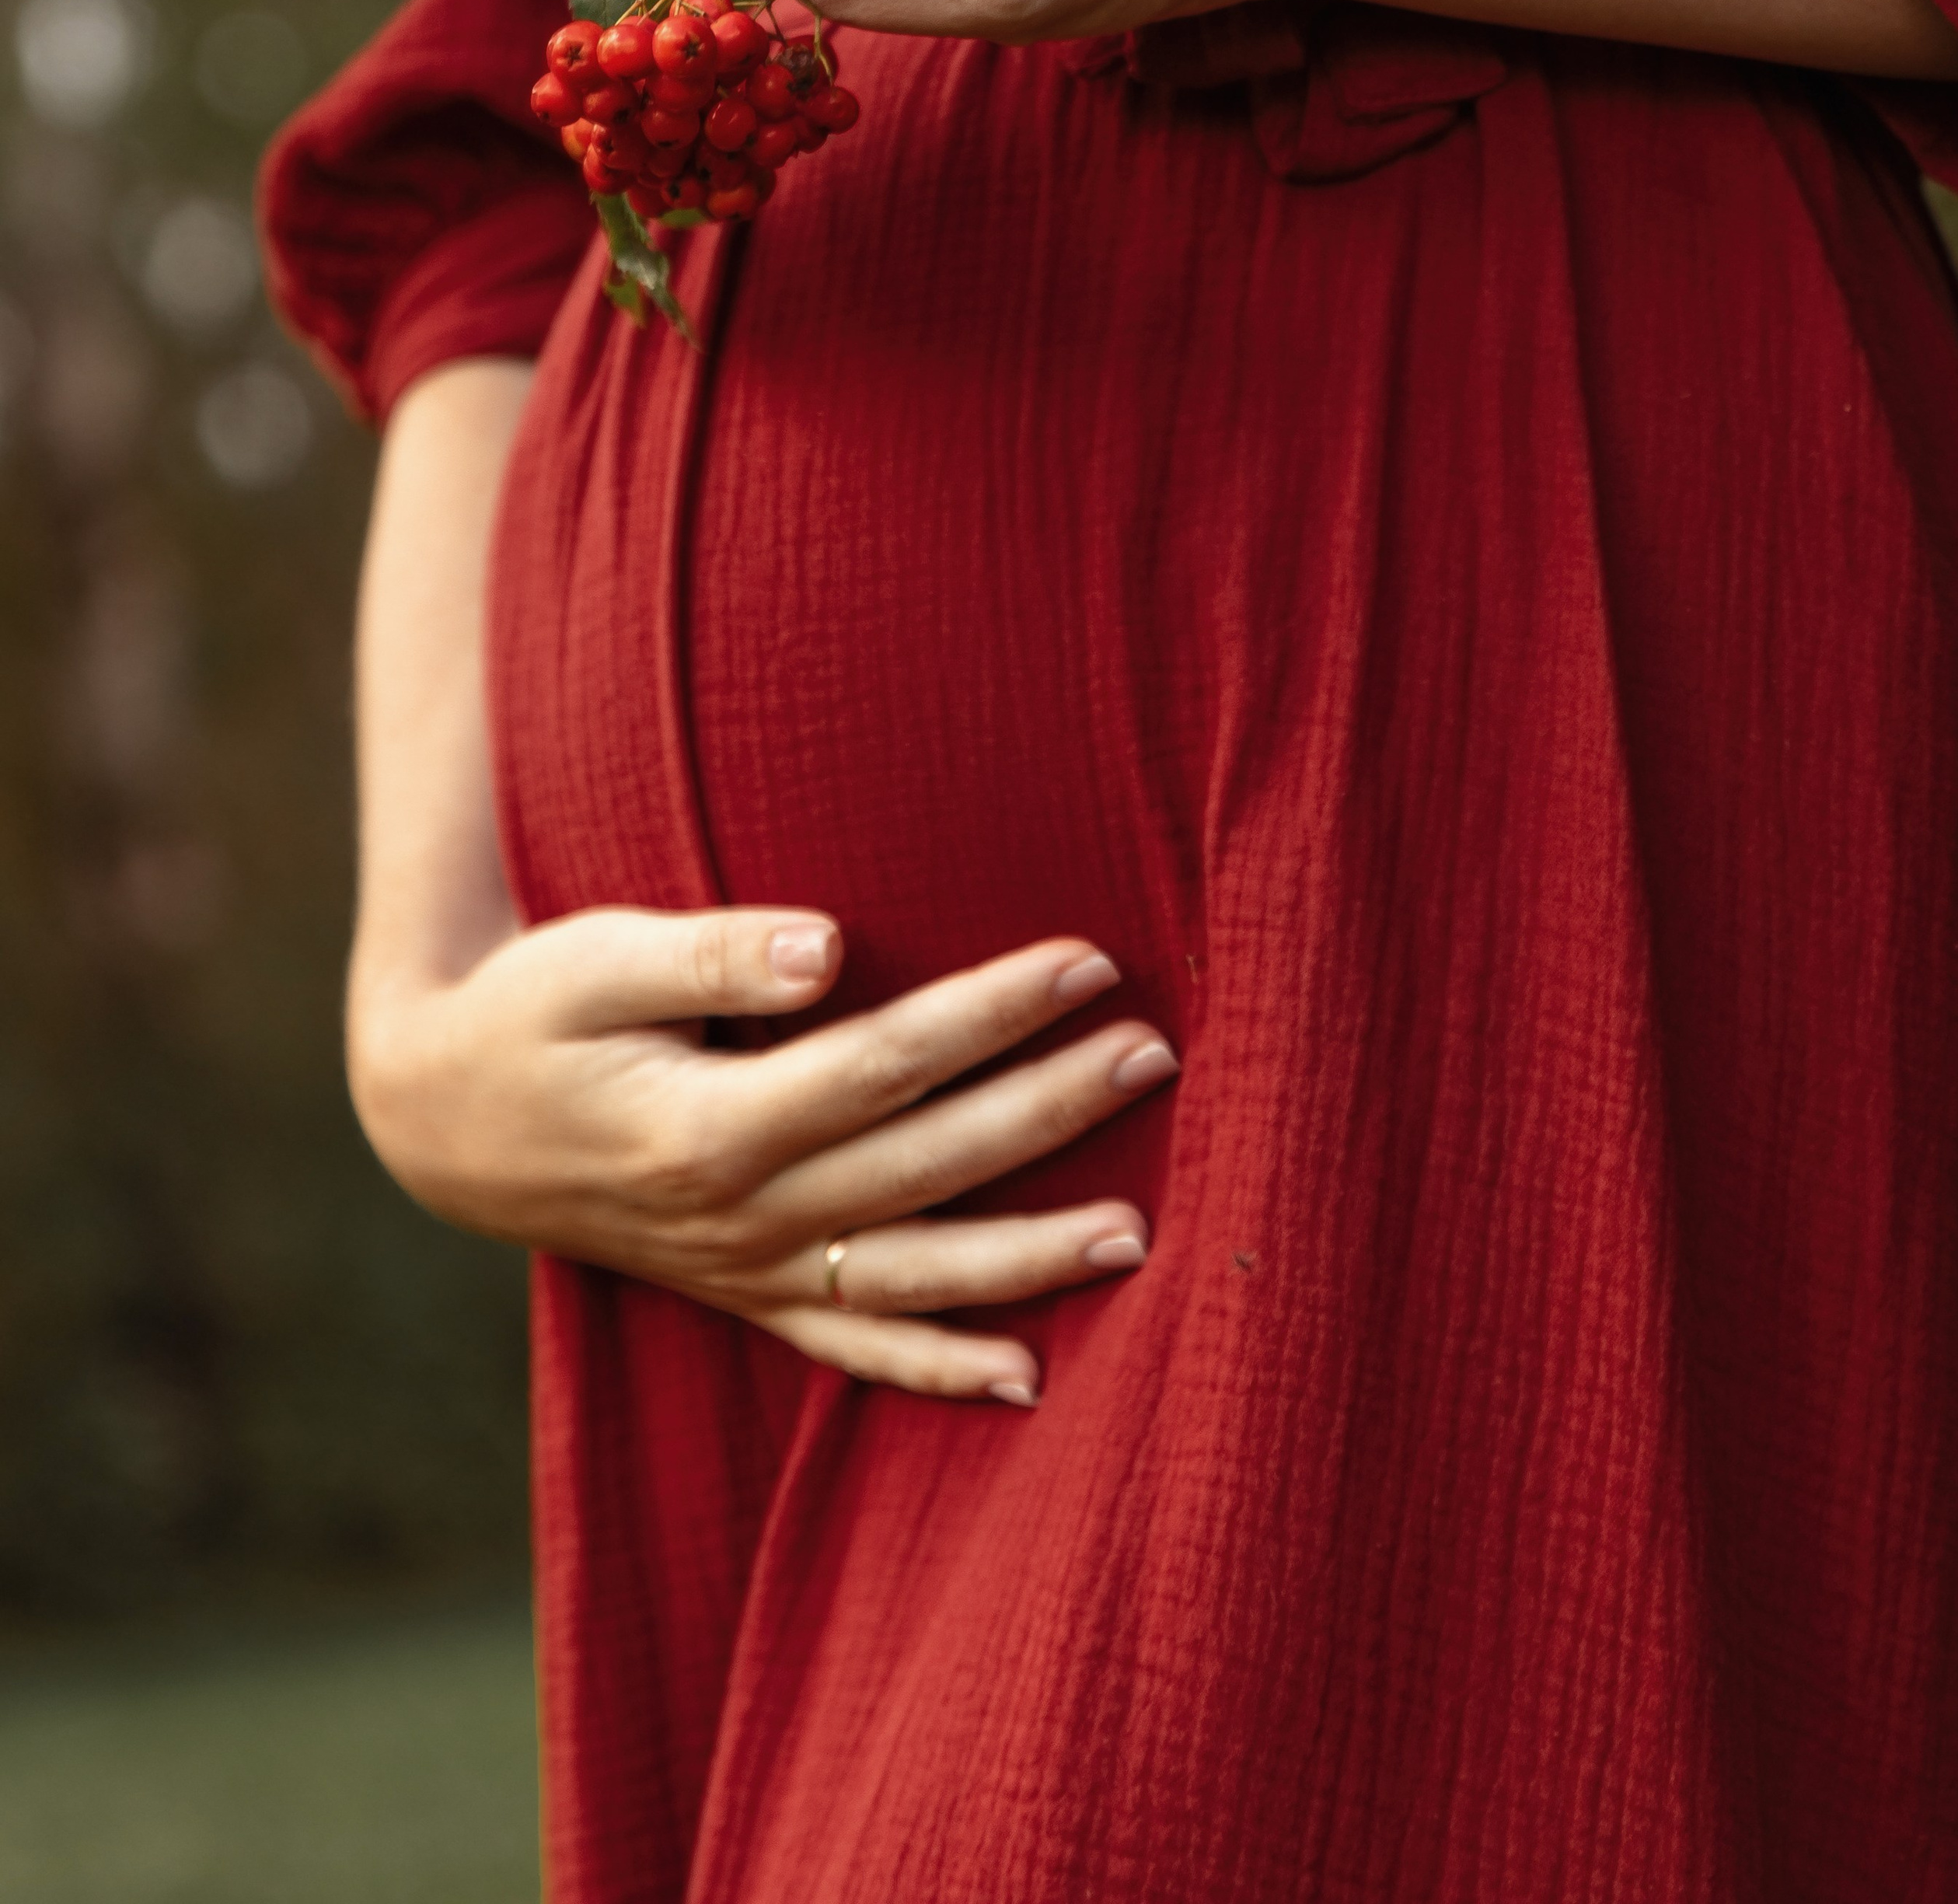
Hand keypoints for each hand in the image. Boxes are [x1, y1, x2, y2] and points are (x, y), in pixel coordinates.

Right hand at [350, 904, 1176, 1405]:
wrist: (441, 1119)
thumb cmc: (526, 1014)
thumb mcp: (590, 959)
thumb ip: (708, 954)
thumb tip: (825, 944)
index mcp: (708, 1126)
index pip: (886, 1062)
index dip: (992, 1013)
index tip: (1088, 962)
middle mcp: (738, 1217)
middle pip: (926, 1165)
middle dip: (1049, 1111)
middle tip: (1154, 1054)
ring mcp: (744, 1270)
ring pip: (911, 1276)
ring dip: (1030, 1257)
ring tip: (1142, 1230)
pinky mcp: (742, 1295)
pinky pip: (851, 1348)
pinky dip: (936, 1368)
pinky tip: (1027, 1374)